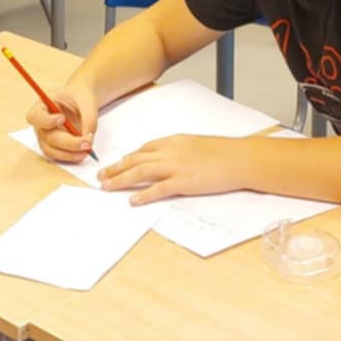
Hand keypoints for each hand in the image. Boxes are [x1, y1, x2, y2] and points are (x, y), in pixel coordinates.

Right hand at [27, 83, 99, 164]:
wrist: (82, 101)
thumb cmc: (79, 96)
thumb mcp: (86, 100)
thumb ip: (89, 117)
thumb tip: (88, 136)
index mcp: (42, 106)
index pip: (35, 116)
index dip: (46, 120)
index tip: (62, 118)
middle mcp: (40, 124)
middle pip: (47, 137)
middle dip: (68, 142)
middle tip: (86, 143)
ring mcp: (45, 137)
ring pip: (51, 150)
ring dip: (69, 154)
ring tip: (86, 151)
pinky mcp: (54, 146)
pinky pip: (58, 155)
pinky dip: (70, 157)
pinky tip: (83, 154)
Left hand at [98, 133, 242, 203]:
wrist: (239, 157)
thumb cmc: (222, 151)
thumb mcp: (196, 144)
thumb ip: (179, 150)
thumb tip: (167, 158)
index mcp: (173, 140)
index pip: (144, 148)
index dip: (128, 157)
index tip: (117, 164)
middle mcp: (170, 151)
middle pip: (135, 159)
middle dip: (116, 168)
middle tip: (101, 176)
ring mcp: (176, 167)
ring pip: (140, 172)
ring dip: (120, 180)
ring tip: (107, 187)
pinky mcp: (183, 182)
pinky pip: (158, 189)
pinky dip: (143, 194)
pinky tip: (132, 200)